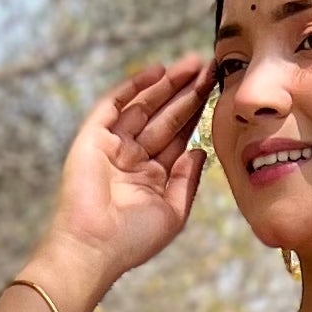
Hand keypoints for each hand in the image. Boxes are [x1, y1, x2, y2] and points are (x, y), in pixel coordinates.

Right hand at [36, 57, 212, 298]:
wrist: (95, 247)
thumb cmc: (133, 239)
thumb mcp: (173, 211)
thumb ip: (187, 179)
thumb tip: (200, 150)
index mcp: (152, 176)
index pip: (178, 136)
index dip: (197, 113)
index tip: (217, 92)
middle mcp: (132, 157)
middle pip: (164, 116)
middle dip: (187, 92)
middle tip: (210, 67)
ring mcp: (112, 145)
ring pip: (144, 106)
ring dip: (167, 84)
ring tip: (193, 64)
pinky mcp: (93, 137)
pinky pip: (115, 105)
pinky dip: (134, 87)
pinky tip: (158, 71)